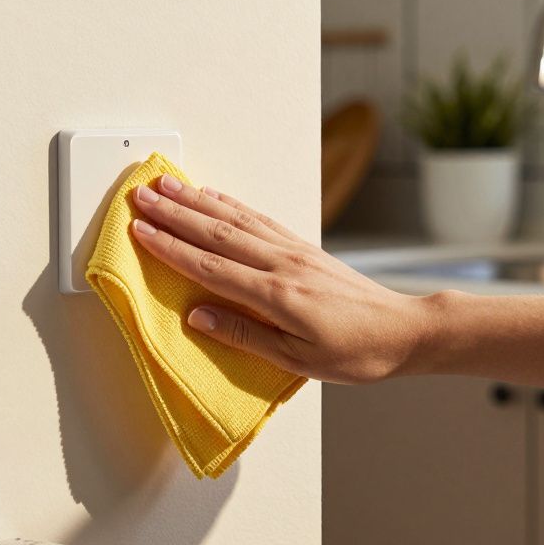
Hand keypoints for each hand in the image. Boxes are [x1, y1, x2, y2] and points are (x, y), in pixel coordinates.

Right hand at [129, 173, 438, 383]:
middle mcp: (282, 264)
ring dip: (196, 201)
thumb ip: (245, 335)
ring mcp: (293, 250)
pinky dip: (231, 204)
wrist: (404, 330)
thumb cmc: (356, 353)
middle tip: (140, 197)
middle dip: (174, 213)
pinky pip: (259, 219)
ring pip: (235, 219)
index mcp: (277, 295)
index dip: (171, 248)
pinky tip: (213, 196)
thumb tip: (197, 317)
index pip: (211, 266)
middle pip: (216, 232)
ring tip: (167, 185)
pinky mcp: (303, 247)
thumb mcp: (298, 360)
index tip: (140, 231)